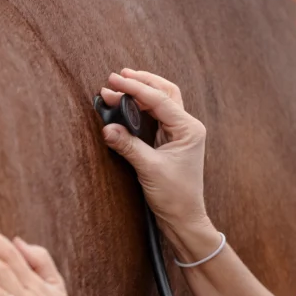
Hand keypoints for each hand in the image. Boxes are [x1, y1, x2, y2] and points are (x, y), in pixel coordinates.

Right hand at [100, 69, 208, 234]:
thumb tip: (107, 128)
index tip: (114, 80)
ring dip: (141, 92)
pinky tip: (126, 103)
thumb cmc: (174, 197)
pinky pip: (156, 116)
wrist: (184, 219)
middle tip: (117, 76)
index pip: (159, 99)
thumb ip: (128, 145)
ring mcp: (180, 133)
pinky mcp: (170, 142)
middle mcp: (187, 127)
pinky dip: (140, 107)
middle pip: (165, 92)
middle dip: (142, 82)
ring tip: (119, 85)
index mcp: (188, 129)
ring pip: (161, 102)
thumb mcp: (149, 169)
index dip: (135, 87)